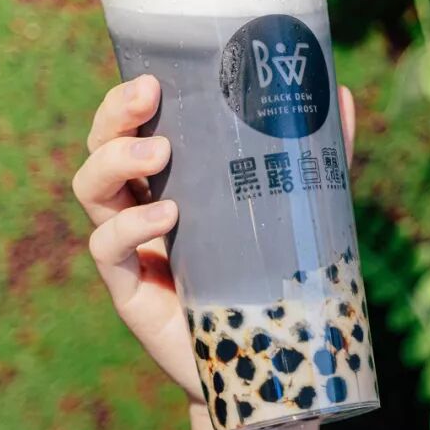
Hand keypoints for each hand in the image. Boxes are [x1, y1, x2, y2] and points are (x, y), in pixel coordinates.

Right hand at [71, 74, 356, 404]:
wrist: (266, 352)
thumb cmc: (274, 268)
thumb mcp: (301, 203)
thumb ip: (319, 153)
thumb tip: (338, 91)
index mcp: (170, 178)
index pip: (131, 127)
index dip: (128, 99)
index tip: (156, 77)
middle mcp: (140, 204)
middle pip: (100, 148)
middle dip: (113, 116)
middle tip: (147, 97)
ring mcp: (130, 247)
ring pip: (90, 190)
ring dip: (114, 162)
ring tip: (158, 153)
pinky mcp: (129, 289)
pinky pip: (106, 249)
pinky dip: (129, 227)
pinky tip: (166, 216)